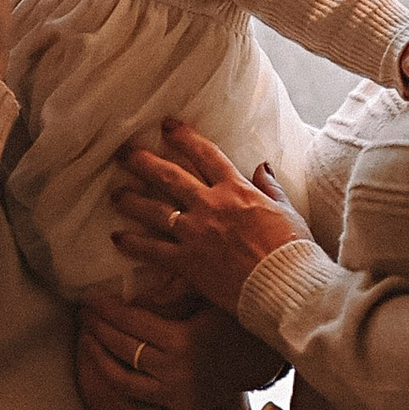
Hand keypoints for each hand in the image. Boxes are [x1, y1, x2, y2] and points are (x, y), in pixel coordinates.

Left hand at [76, 280, 273, 409]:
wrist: (265, 354)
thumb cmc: (236, 321)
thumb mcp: (212, 297)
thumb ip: (179, 288)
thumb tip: (142, 286)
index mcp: (181, 339)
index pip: (130, 321)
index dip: (104, 308)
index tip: (88, 298)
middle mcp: (176, 369)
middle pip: (122, 349)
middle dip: (97, 329)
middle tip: (84, 314)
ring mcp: (180, 395)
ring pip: (126, 385)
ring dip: (100, 366)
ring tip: (88, 345)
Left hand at [110, 117, 305, 316]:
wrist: (286, 283)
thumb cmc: (293, 249)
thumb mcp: (287, 210)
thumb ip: (270, 187)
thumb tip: (262, 166)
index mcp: (237, 190)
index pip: (206, 154)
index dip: (184, 137)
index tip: (167, 126)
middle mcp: (211, 205)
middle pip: (170, 176)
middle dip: (144, 162)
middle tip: (124, 153)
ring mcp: (196, 233)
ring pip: (155, 210)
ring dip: (132, 200)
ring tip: (115, 194)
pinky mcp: (187, 262)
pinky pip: (153, 250)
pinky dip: (133, 244)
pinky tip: (117, 238)